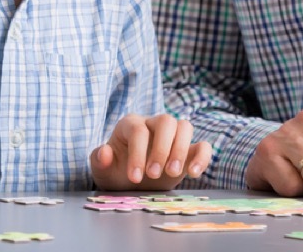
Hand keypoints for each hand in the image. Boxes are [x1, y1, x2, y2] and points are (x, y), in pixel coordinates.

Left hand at [90, 114, 211, 189]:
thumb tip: (105, 152)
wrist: (131, 181)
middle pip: (166, 121)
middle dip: (162, 149)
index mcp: (131, 124)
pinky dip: (202, 157)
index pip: (139, 131)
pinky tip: (193, 173)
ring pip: (185, 126)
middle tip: (154, 174)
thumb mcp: (102, 169)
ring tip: (172, 174)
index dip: (138, 153)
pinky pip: (203, 145)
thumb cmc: (116, 171)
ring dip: (181, 150)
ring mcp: (173, 136)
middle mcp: (154, 124)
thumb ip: (99, 160)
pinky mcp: (189, 151)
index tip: (135, 178)